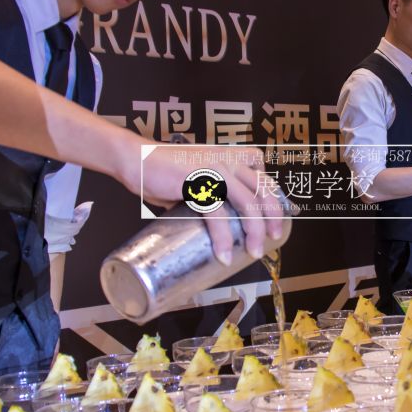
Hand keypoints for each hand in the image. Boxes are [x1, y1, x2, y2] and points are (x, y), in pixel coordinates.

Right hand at [120, 138, 284, 263]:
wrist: (136, 159)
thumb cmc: (163, 170)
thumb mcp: (196, 178)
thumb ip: (210, 193)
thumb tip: (217, 223)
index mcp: (230, 158)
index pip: (263, 176)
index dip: (274, 199)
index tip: (275, 220)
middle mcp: (227, 161)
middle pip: (262, 190)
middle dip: (273, 217)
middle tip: (273, 238)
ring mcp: (214, 170)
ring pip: (246, 203)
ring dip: (254, 231)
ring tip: (253, 252)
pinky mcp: (197, 182)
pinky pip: (217, 213)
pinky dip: (223, 237)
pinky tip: (224, 253)